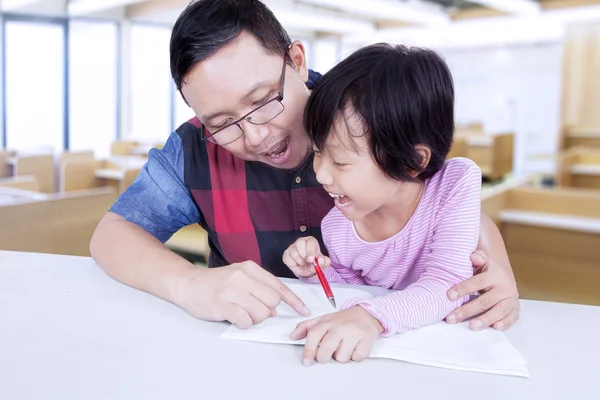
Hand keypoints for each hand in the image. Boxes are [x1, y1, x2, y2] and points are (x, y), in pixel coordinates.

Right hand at [174, 261, 310, 328]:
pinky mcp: (222, 304)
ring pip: (261, 313)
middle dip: (267, 311)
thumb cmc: (216, 283)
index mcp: (250, 268)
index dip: (294, 301)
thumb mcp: (240, 276)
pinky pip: (245, 320)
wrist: (187, 284)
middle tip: (253, 310)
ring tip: (241, 313)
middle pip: (272, 301)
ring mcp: (231, 290)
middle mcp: (242, 277)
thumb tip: (274, 309)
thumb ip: (259, 288)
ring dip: (254, 319)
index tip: (303, 310)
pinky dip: (244, 324)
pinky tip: (235, 318)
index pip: (278, 286)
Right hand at [282, 236, 330, 277]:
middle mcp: (301, 241)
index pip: (310, 242)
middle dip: (304, 256)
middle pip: (300, 244)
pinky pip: (288, 258)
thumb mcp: (321, 264)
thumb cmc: (313, 263)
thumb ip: (324, 262)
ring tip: (303, 263)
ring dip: (300, 261)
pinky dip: (293, 264)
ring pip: (294, 252)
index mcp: (311, 241)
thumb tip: (321, 260)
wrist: (306, 269)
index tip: (311, 259)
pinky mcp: (286, 253)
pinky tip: (297, 263)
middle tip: (308, 262)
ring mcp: (292, 247)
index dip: (310, 251)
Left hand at [289, 306, 383, 365]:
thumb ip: (306, 327)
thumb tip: (293, 336)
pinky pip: (356, 357)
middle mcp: (340, 327)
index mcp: (327, 322)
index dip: (308, 350)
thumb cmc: (343, 320)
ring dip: (342, 356)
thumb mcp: (324, 320)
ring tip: (345, 346)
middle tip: (327, 354)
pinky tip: (355, 347)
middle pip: (326, 349)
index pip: (313, 335)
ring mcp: (354, 333)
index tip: (306, 361)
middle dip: (324, 357)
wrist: (366, 314)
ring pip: (342, 357)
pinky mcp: (367, 339)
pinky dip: (355, 356)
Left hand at [446, 250, 519, 330]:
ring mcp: (511, 298)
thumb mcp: (482, 262)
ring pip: (498, 311)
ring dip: (485, 319)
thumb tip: (473, 256)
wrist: (504, 276)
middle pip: (485, 301)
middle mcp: (505, 287)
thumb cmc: (486, 271)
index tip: (449, 296)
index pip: (477, 282)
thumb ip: (478, 259)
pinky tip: (495, 327)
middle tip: (452, 318)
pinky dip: (505, 323)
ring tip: (472, 326)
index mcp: (495, 274)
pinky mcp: (515, 308)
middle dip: (467, 310)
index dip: (463, 288)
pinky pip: (512, 317)